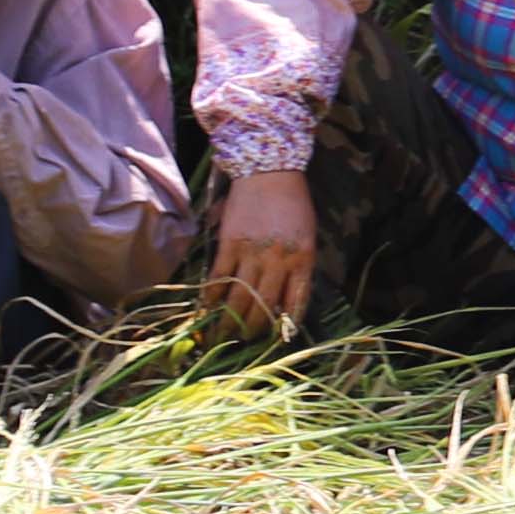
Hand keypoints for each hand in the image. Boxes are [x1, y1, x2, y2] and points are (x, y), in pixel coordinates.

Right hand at [207, 165, 320, 336]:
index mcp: (303, 260)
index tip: (275, 339)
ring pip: (240, 297)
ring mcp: (253, 252)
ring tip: (222, 334)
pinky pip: (219, 276)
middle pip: (264, 306)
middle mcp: (279, 261)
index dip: (284, 326)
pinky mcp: (230, 243)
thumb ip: (298, 267)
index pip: (295, 304)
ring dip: (229, 319)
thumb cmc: (293, 204)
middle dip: (253, 329)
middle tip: (243, 342)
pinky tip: (207, 306)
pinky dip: (212, 294)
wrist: (270, 171)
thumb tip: (284, 301)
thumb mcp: (307, 237)